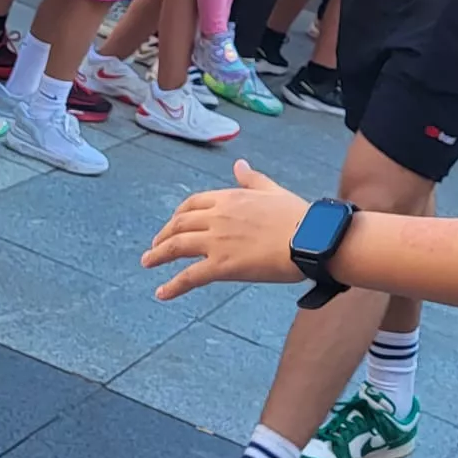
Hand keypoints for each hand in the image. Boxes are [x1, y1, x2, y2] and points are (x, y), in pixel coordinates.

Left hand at [145, 159, 308, 299]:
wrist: (310, 238)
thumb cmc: (298, 215)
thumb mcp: (272, 190)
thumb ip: (252, 178)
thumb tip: (239, 164)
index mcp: (230, 197)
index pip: (193, 204)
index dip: (177, 215)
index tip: (172, 225)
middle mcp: (218, 217)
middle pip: (179, 225)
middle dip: (162, 236)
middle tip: (154, 247)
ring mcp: (217, 241)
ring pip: (177, 247)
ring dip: (158, 255)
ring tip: (148, 263)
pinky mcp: (222, 266)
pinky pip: (189, 277)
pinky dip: (172, 286)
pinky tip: (161, 293)